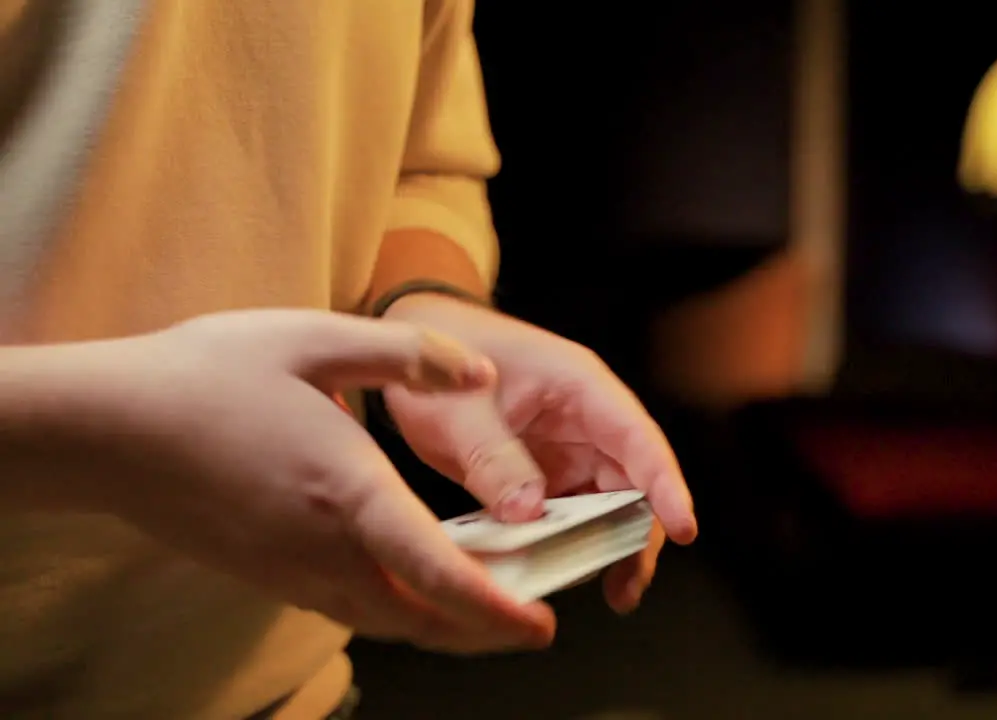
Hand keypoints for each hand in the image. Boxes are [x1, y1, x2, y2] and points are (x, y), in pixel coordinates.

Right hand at [43, 309, 555, 653]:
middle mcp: (324, 548)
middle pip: (421, 619)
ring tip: (488, 608)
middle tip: (531, 624)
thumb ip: (408, 355)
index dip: (495, 607)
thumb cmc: (207, 377)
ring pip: (386, 621)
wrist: (108, 428)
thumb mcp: (314, 338)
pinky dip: (397, 610)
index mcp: (348, 490)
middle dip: (484, 631)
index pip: (436, 571)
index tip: (540, 624)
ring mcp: (292, 570)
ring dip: (443, 625)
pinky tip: (412, 583)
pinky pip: (349, 608)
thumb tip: (482, 372)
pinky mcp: (270, 573)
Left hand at [382, 295, 696, 613]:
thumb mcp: (459, 410)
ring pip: (608, 504)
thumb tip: (530, 513)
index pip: (637, 438)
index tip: (684, 528)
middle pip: (633, 482)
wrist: (411, 353)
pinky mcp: (545, 473)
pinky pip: (570, 513)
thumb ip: (494, 458)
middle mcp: (586, 420)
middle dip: (638, 534)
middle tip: (627, 587)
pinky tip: (560, 571)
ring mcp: (568, 449)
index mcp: (581, 387)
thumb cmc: (439, 360)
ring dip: (609, 545)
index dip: (665, 484)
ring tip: (613, 593)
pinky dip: (570, 543)